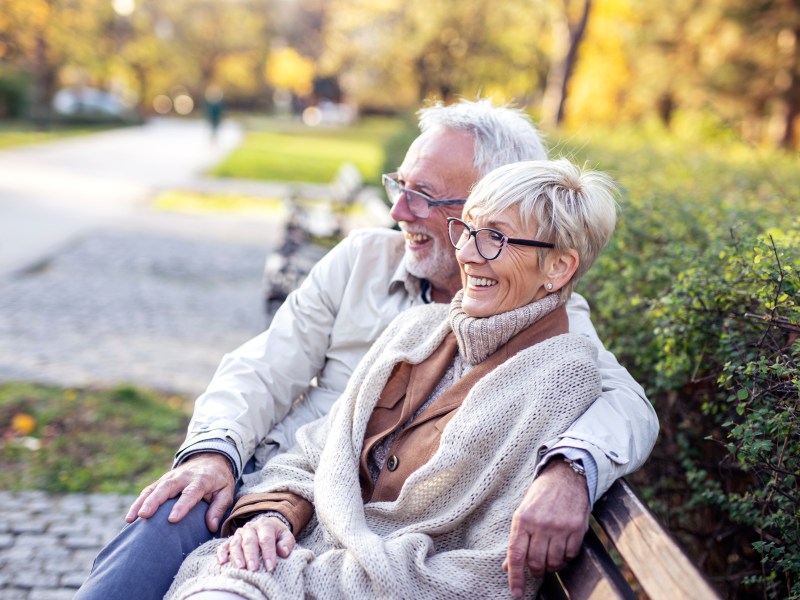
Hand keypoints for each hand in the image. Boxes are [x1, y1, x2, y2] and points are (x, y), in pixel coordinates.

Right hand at [125, 452, 235, 531]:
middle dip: (154, 501)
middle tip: (144, 515)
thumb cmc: (219, 480)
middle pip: (167, 488)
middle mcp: (183, 477)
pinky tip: (130, 517)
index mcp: (201, 480)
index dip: (182, 505)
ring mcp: (170, 477)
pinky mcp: (162, 481)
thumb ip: (219, 508)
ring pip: (154, 488)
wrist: (211, 458)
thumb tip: (211, 526)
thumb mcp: (226, 491)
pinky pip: (148, 490)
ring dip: (141, 503)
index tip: (172, 519)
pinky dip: (138, 502)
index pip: (190, 493)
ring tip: (131, 519)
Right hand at [218, 515, 295, 571]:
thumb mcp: (286, 536)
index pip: (266, 539)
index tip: (270, 566)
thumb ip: (286, 543)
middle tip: (253, 569)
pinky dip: (222, 553)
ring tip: (240, 568)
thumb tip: (283, 551)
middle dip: (251, 556)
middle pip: (250, 541)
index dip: (268, 553)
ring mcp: (239, 533)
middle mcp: (250, 527)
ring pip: (236, 543)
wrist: (266, 527)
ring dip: (237, 556)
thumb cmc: (277, 536)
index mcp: (265, 524)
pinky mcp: (231, 539)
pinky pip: (224, 545)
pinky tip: (222, 562)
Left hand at [503, 459, 589, 597]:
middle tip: (536, 569)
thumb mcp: (523, 512)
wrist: (566, 477)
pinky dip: (566, 558)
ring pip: (554, 562)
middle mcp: (540, 524)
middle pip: (535, 562)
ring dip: (551, 566)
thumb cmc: (541, 496)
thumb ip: (516, 539)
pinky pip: (570, 555)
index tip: (515, 592)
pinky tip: (562, 549)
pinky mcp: (576, 529)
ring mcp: (559, 527)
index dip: (515, 577)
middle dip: (535, 571)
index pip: (516, 555)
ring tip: (549, 559)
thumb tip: (506, 566)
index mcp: (522, 520)